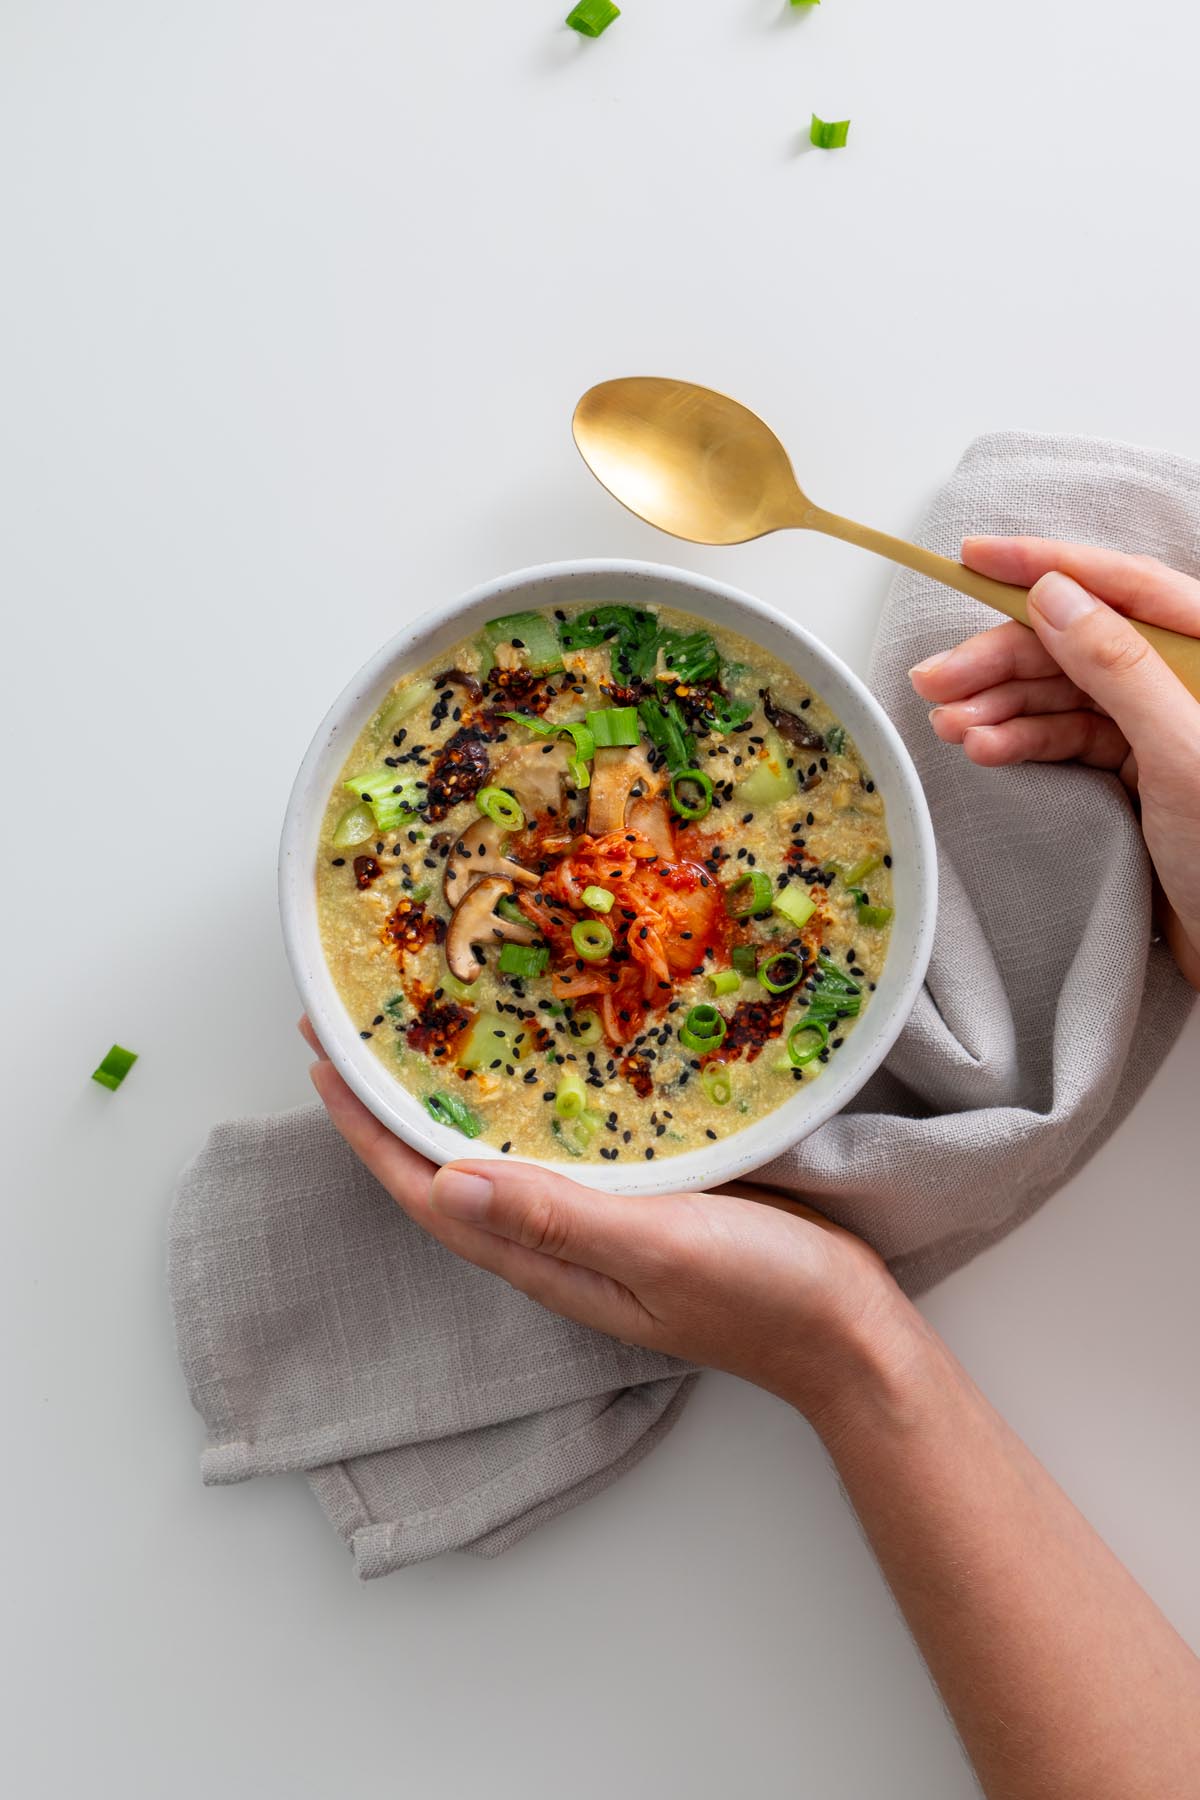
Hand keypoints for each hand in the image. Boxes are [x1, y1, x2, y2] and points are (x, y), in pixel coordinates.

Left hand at [300, 1019, 912, 1421]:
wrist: (852, 1336)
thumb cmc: (765, 1295)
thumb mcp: (662, 1248)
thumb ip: (560, 1218)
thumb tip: (447, 1180)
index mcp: (546, 1260)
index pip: (428, 1193)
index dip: (368, 1131)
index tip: (323, 1060)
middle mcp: (556, 1243)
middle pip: (446, 1172)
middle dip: (390, 1107)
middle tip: (353, 1028)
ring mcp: (598, 1225)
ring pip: (496, 1159)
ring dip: (447, 1104)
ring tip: (419, 1037)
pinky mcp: (643, 1202)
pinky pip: (556, 1151)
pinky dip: (521, 1107)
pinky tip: (531, 1070)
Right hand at [910, 537, 1199, 987]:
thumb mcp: (1182, 752)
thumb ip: (1119, 668)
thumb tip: (1054, 596)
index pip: (1125, 587)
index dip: (1046, 566)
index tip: (976, 559)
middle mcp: (1188, 680)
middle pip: (1082, 641)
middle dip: (1003, 657)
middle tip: (935, 677)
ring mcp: (1164, 725)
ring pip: (1067, 692)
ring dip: (1001, 705)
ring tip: (949, 726)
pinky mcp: (1144, 772)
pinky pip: (1071, 738)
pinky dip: (1022, 741)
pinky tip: (983, 748)